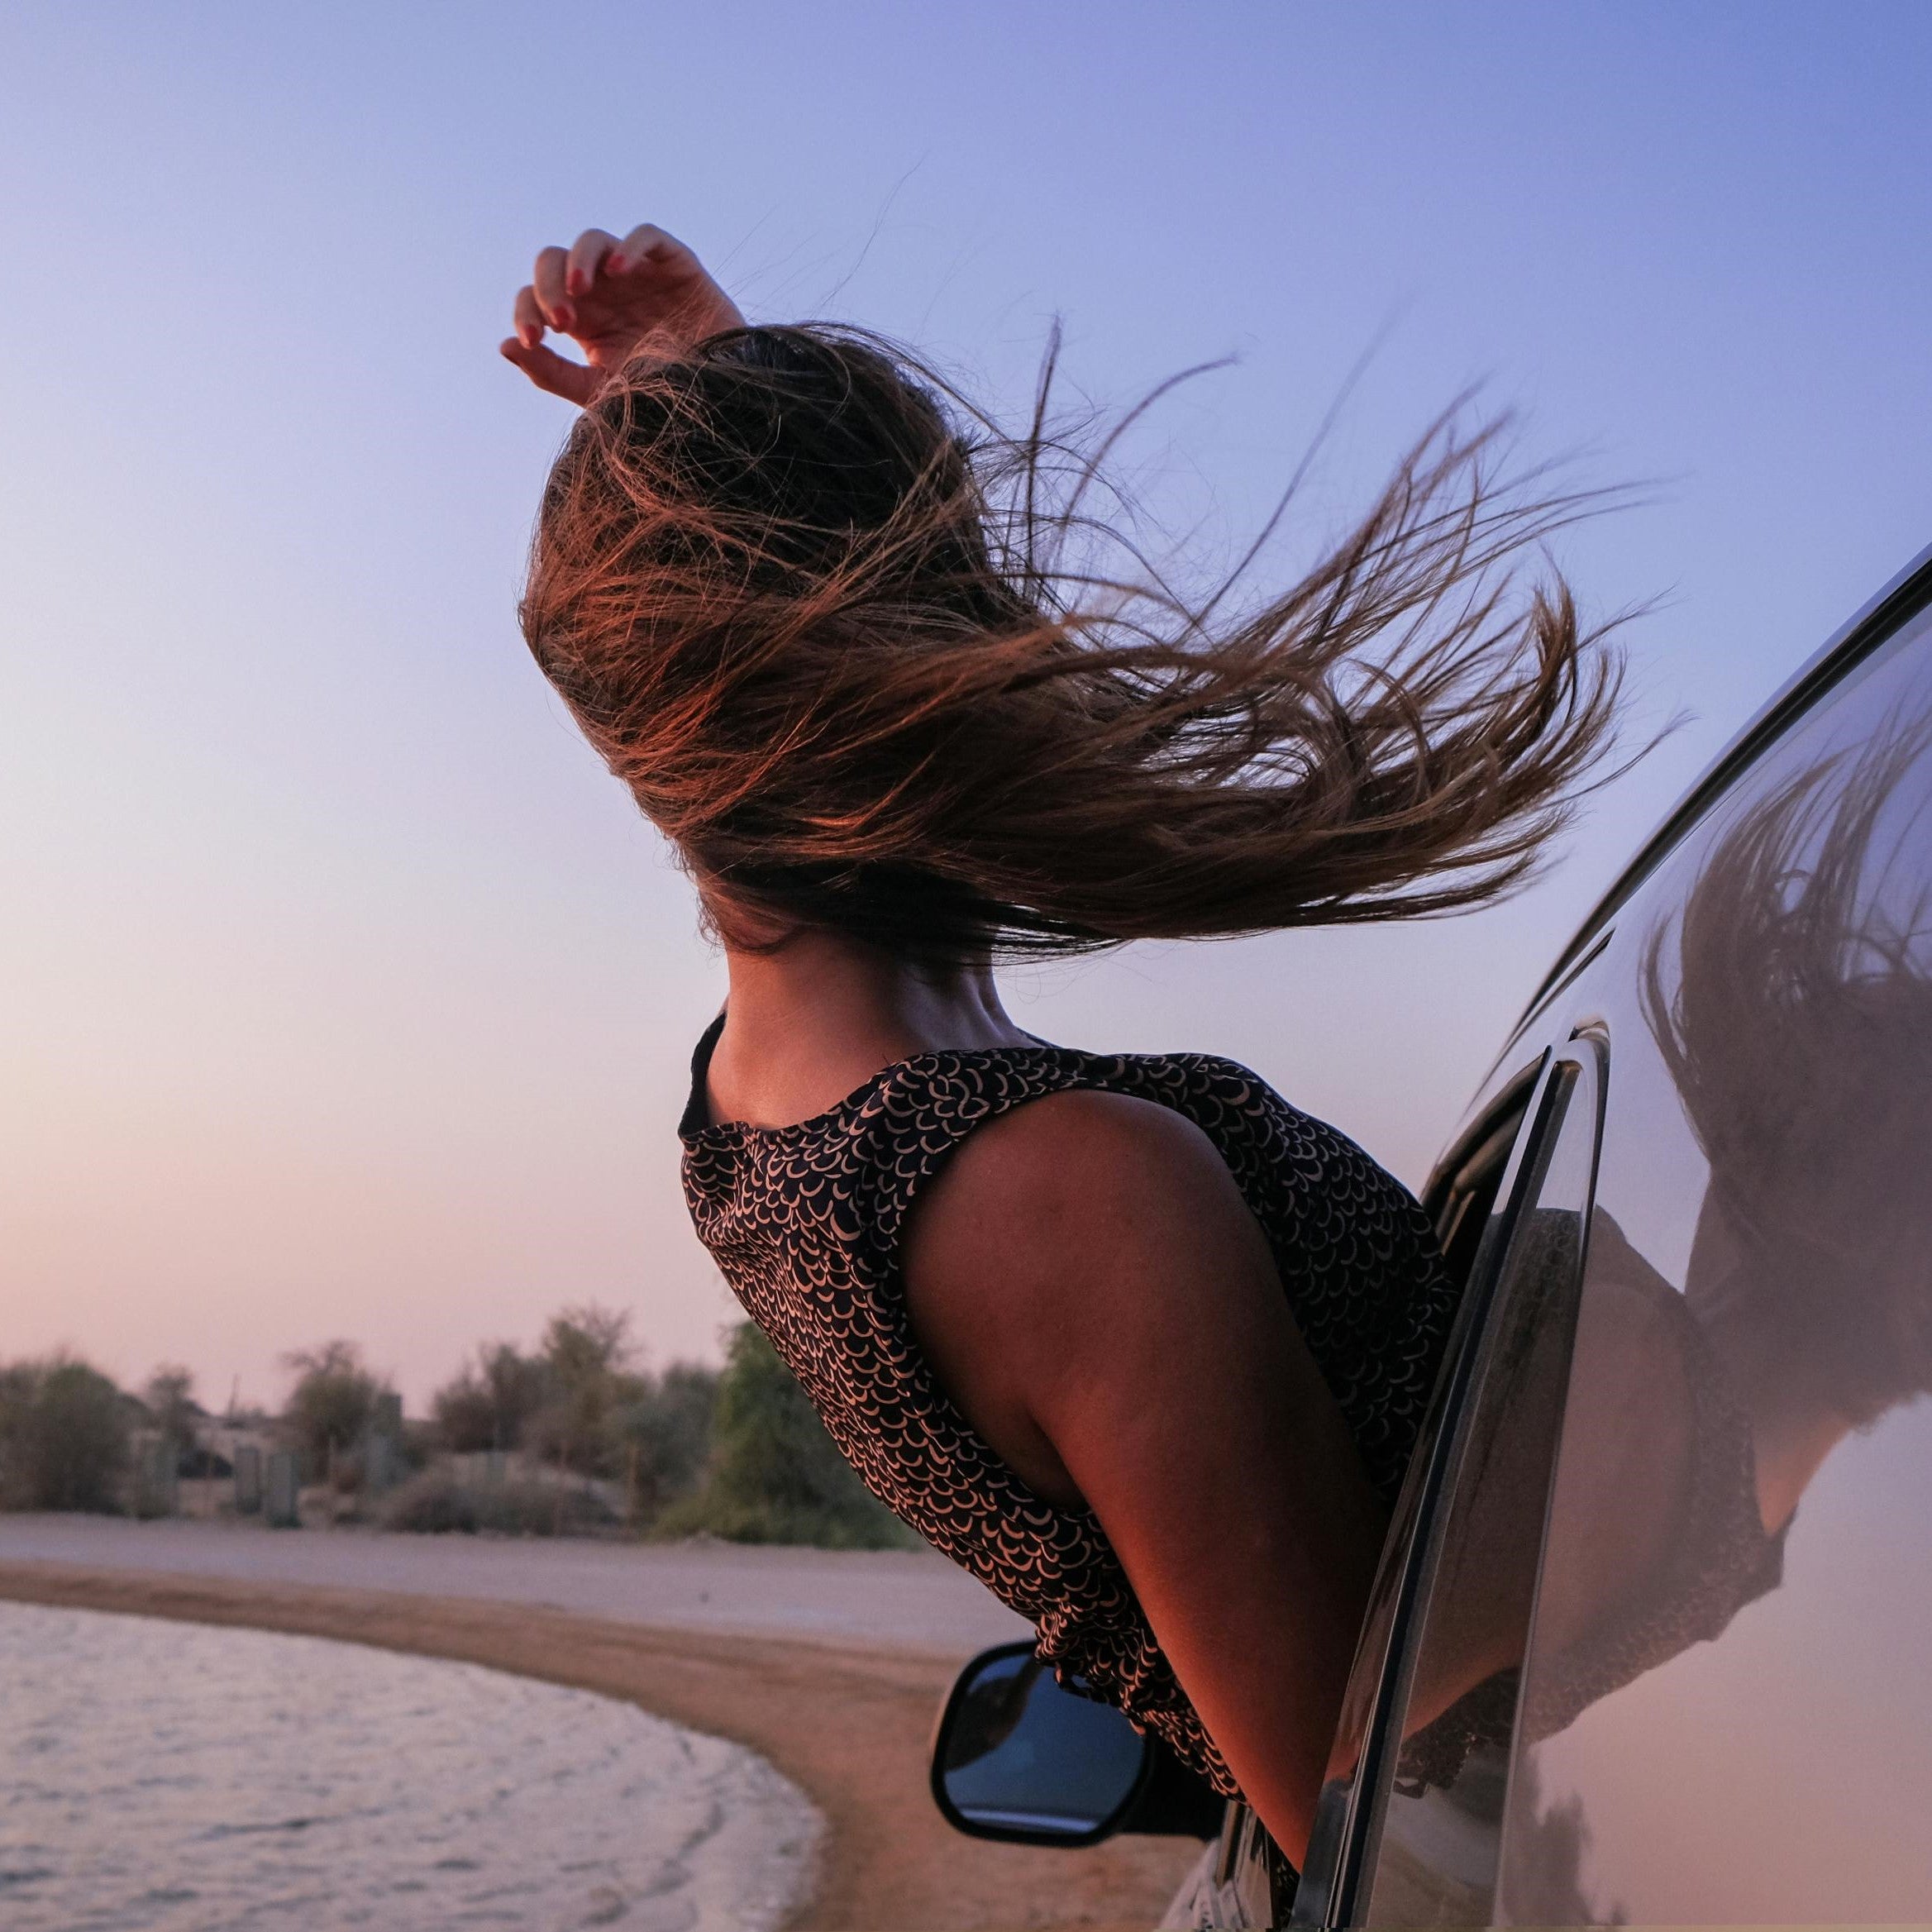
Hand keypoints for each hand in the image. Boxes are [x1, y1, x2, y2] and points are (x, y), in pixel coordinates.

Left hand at [499, 224, 745, 404]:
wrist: (718, 401)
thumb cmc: (659, 398)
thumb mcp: (597, 392)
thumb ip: (551, 372)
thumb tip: (505, 346)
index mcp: (581, 317)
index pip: (536, 297)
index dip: (527, 311)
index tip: (533, 339)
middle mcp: (603, 289)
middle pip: (554, 260)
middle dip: (549, 285)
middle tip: (562, 319)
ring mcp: (636, 273)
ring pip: (592, 241)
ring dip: (579, 261)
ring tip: (582, 291)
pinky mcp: (673, 263)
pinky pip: (645, 236)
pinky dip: (629, 245)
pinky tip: (620, 271)